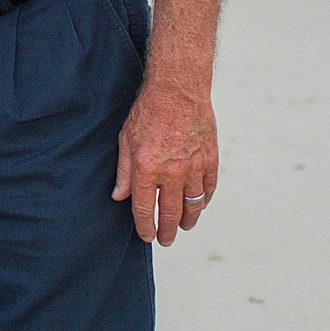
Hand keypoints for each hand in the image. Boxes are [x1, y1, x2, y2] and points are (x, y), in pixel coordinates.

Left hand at [112, 77, 217, 244]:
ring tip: (183, 226)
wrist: (178, 90)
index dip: (145, 227)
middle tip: (166, 240)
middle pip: (170, 214)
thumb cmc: (148, 112)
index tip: (147, 236)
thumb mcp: (126, 140)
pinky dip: (203, 201)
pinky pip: (208, 189)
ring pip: (193, 206)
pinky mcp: (210, 159)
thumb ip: (124, 172)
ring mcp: (194, 167)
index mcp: (146, 169)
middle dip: (167, 231)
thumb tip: (120, 197)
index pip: (145, 210)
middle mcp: (171, 172)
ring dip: (188, 220)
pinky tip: (198, 205)